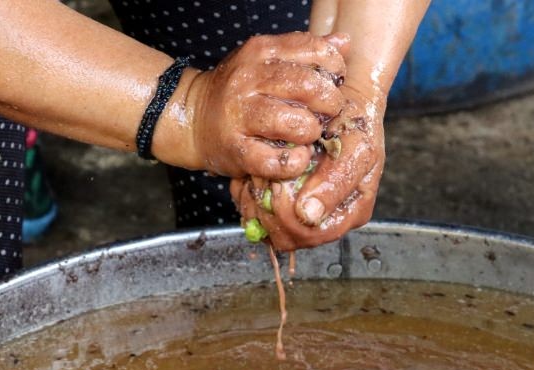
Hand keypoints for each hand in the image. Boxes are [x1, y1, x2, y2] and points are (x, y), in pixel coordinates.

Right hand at [178, 32, 348, 180]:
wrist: (190, 119)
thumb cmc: (238, 92)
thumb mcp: (267, 61)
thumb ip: (305, 51)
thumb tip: (343, 42)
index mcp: (261, 52)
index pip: (314, 50)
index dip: (334, 68)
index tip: (333, 83)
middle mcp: (250, 80)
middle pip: (309, 86)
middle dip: (329, 103)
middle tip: (326, 114)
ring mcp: (241, 116)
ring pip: (296, 123)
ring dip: (312, 132)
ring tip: (308, 135)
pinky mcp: (238, 151)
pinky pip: (278, 161)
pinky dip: (295, 162)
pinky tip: (297, 157)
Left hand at [231, 83, 384, 250]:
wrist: (343, 100)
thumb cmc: (356, 123)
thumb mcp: (356, 147)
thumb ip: (335, 182)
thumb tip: (309, 214)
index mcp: (349, 213)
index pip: (312, 235)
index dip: (289, 218)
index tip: (280, 187)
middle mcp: (327, 218)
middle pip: (288, 237)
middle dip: (270, 211)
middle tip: (263, 180)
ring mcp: (305, 211)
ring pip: (269, 228)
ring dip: (256, 204)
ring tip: (255, 178)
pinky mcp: (285, 201)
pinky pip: (259, 214)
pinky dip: (250, 197)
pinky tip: (251, 178)